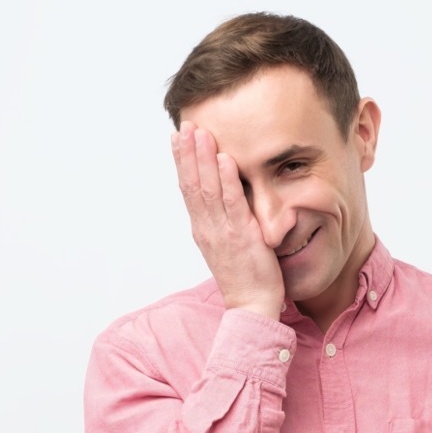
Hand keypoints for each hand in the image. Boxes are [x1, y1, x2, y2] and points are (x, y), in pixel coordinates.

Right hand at [171, 121, 284, 318]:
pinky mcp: (243, 237)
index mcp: (203, 229)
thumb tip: (223, 197)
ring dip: (203, 159)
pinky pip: (233, 205)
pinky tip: (225, 160)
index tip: (179, 137)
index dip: (183, 162)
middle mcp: (207, 228)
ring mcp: (223, 232)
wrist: (252, 307)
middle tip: (185, 126)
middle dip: (188, 153)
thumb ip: (222, 220)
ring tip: (201, 133)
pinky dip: (227, 181)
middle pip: (192, 184)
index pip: (188, 189)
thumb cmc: (244, 276)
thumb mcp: (227, 243)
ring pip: (208, 190)